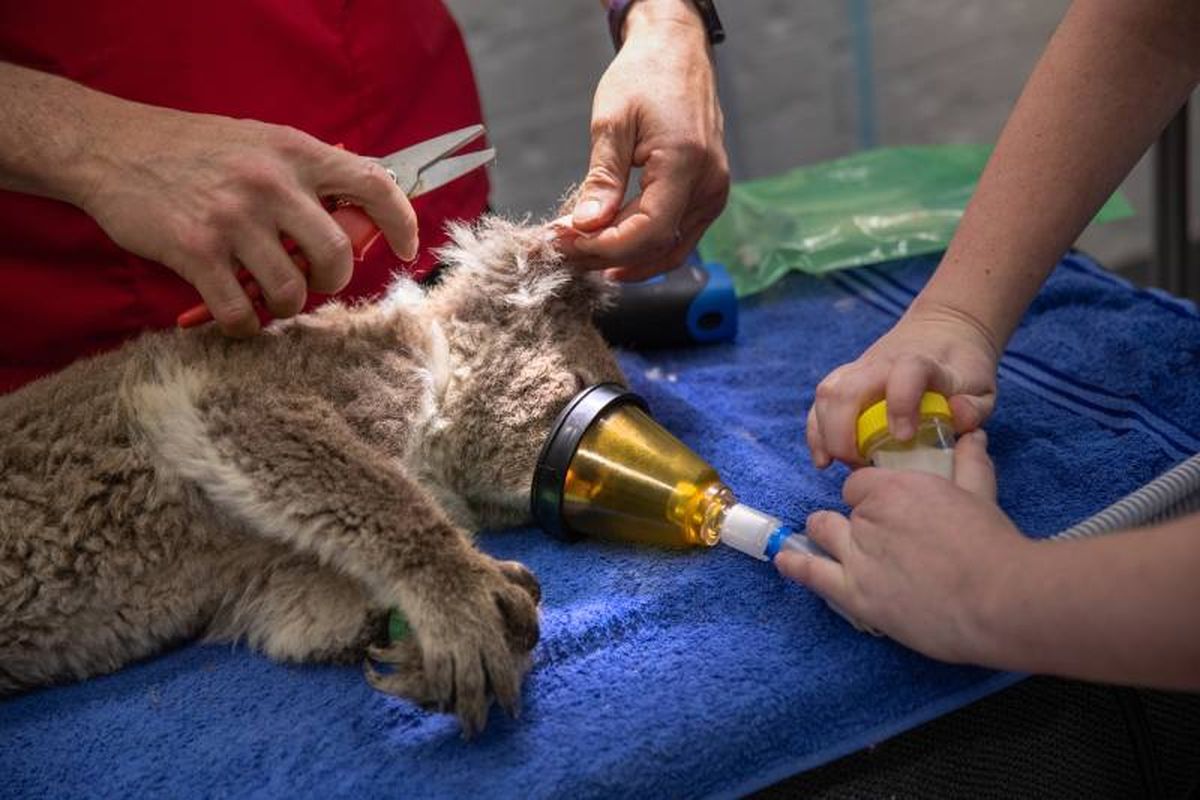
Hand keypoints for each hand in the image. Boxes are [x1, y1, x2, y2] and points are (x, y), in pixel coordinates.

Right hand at [76, 106, 417, 335]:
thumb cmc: (194, 149)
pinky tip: (237, 316)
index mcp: (295, 152)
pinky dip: (245, 326)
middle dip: (333, 282)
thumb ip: (309, 173)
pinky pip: (240, 312)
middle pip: (337, 255)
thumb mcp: (261, 141)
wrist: (110, 147)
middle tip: (316, 282)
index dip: (402, 223)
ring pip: (292, 291)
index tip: (406, 250)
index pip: (373, 185)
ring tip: (271, 298)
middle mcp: (271, 183)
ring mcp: (233, 219)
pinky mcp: (195, 251)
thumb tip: (363, 209)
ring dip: (287, 308)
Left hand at [561, 0, 728, 280]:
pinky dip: (643, 248)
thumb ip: (602, 179)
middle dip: (606, 255)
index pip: (649, 231)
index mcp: (686, 163)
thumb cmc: (645, 77)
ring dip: (625, 259)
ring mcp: (713, 193)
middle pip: (657, 246)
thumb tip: (585, 226)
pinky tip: (610, 247)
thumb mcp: (613, 123)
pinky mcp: (707, 196)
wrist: (677, 54)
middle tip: (561, 250)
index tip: (564, 243)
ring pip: (670, 250)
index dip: (605, 247)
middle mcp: (709, 185)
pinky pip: (678, 237)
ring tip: (581, 252)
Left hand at [777, 431, 1030, 662]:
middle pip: (846, 510)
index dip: (872, 496)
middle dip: (858, 519)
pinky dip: (796, 564)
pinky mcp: (856, 594)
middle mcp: (868, 517)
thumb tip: (972, 436)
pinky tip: (785, 560)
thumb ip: (970, 463)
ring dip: (828, 535)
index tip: (887, 509)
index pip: (861, 484)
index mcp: (895, 488)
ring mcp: (858, 557)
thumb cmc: (993, 546)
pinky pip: (812, 573)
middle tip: (882, 537)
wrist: (999, 600)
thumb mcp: (980, 495)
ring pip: (825, 532)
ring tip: (833, 541)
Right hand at [807, 301, 1002, 467]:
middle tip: (860, 464)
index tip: (902, 437)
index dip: (900, 403)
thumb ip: (974, 406)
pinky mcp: (846, 379)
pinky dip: (815, 432)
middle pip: (847, 389)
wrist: (944, 332)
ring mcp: (859, 370)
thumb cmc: (962, 368)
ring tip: (838, 463)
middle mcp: (882, 363)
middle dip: (843, 432)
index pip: (905, 373)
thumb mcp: (982, 387)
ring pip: (827, 393)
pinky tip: (824, 459)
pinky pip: (819, 403)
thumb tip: (956, 417)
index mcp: (921, 363)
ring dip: (824, 432)